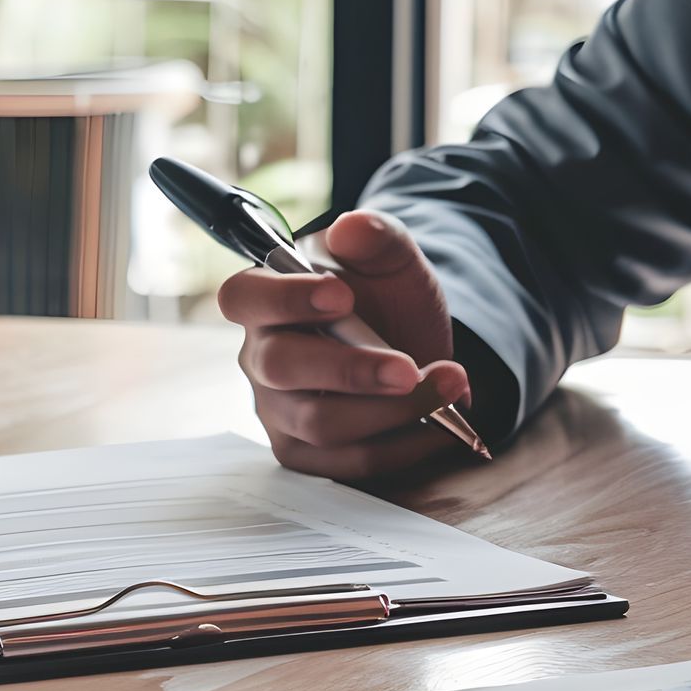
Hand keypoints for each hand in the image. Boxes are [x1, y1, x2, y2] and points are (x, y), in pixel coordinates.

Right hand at [219, 209, 471, 480]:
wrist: (410, 345)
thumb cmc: (383, 298)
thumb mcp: (390, 258)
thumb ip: (376, 237)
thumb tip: (355, 228)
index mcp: (264, 299)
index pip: (243, 297)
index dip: (284, 299)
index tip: (342, 296)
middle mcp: (261, 358)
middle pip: (281, 368)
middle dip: (350, 370)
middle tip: (408, 367)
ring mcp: (279, 410)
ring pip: (320, 423)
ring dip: (391, 411)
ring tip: (448, 384)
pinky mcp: (306, 451)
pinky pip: (348, 461)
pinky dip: (401, 446)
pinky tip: (440, 423)